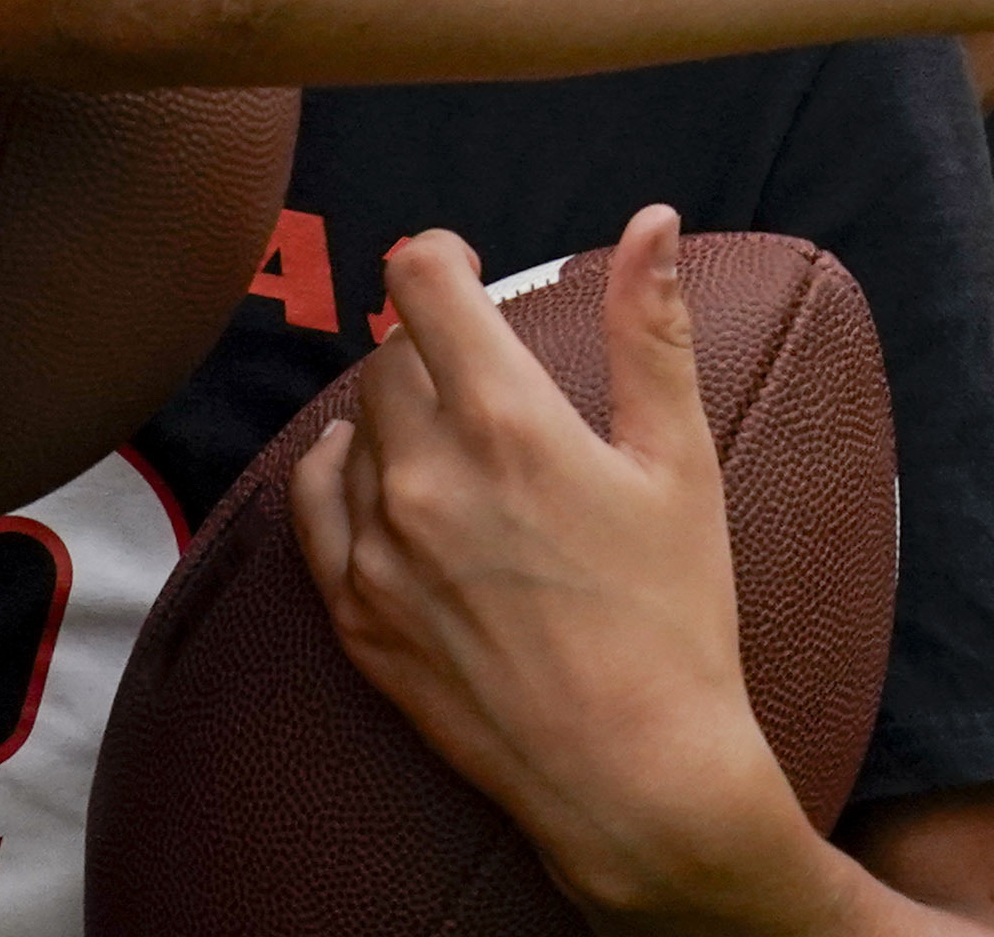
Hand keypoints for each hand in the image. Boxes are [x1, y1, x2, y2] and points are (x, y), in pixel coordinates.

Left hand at [292, 211, 854, 932]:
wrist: (627, 771)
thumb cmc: (671, 616)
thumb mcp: (680, 461)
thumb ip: (651, 329)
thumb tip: (651, 222)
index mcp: (508, 424)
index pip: (421, 284)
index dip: (439, 255)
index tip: (463, 265)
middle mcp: (425, 479)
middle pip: (387, 356)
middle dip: (432, 343)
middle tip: (486, 369)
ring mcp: (376, 552)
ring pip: (352, 428)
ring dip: (394, 412)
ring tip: (451, 434)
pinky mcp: (354, 616)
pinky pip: (313, 510)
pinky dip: (342, 475)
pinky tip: (382, 481)